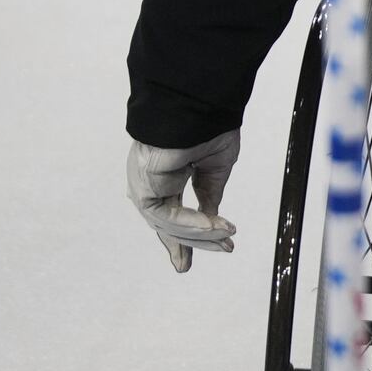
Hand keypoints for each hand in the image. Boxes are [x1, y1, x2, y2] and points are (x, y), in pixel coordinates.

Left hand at [129, 130, 239, 271]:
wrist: (198, 108)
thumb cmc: (207, 128)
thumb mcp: (215, 169)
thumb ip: (209, 195)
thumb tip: (211, 220)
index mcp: (164, 177)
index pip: (171, 215)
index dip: (183, 238)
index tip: (187, 263)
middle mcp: (151, 185)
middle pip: (166, 225)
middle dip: (186, 245)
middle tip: (204, 260)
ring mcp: (145, 187)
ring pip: (168, 225)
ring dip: (199, 235)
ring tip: (226, 239)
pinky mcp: (144, 188)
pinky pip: (168, 216)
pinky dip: (193, 224)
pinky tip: (215, 227)